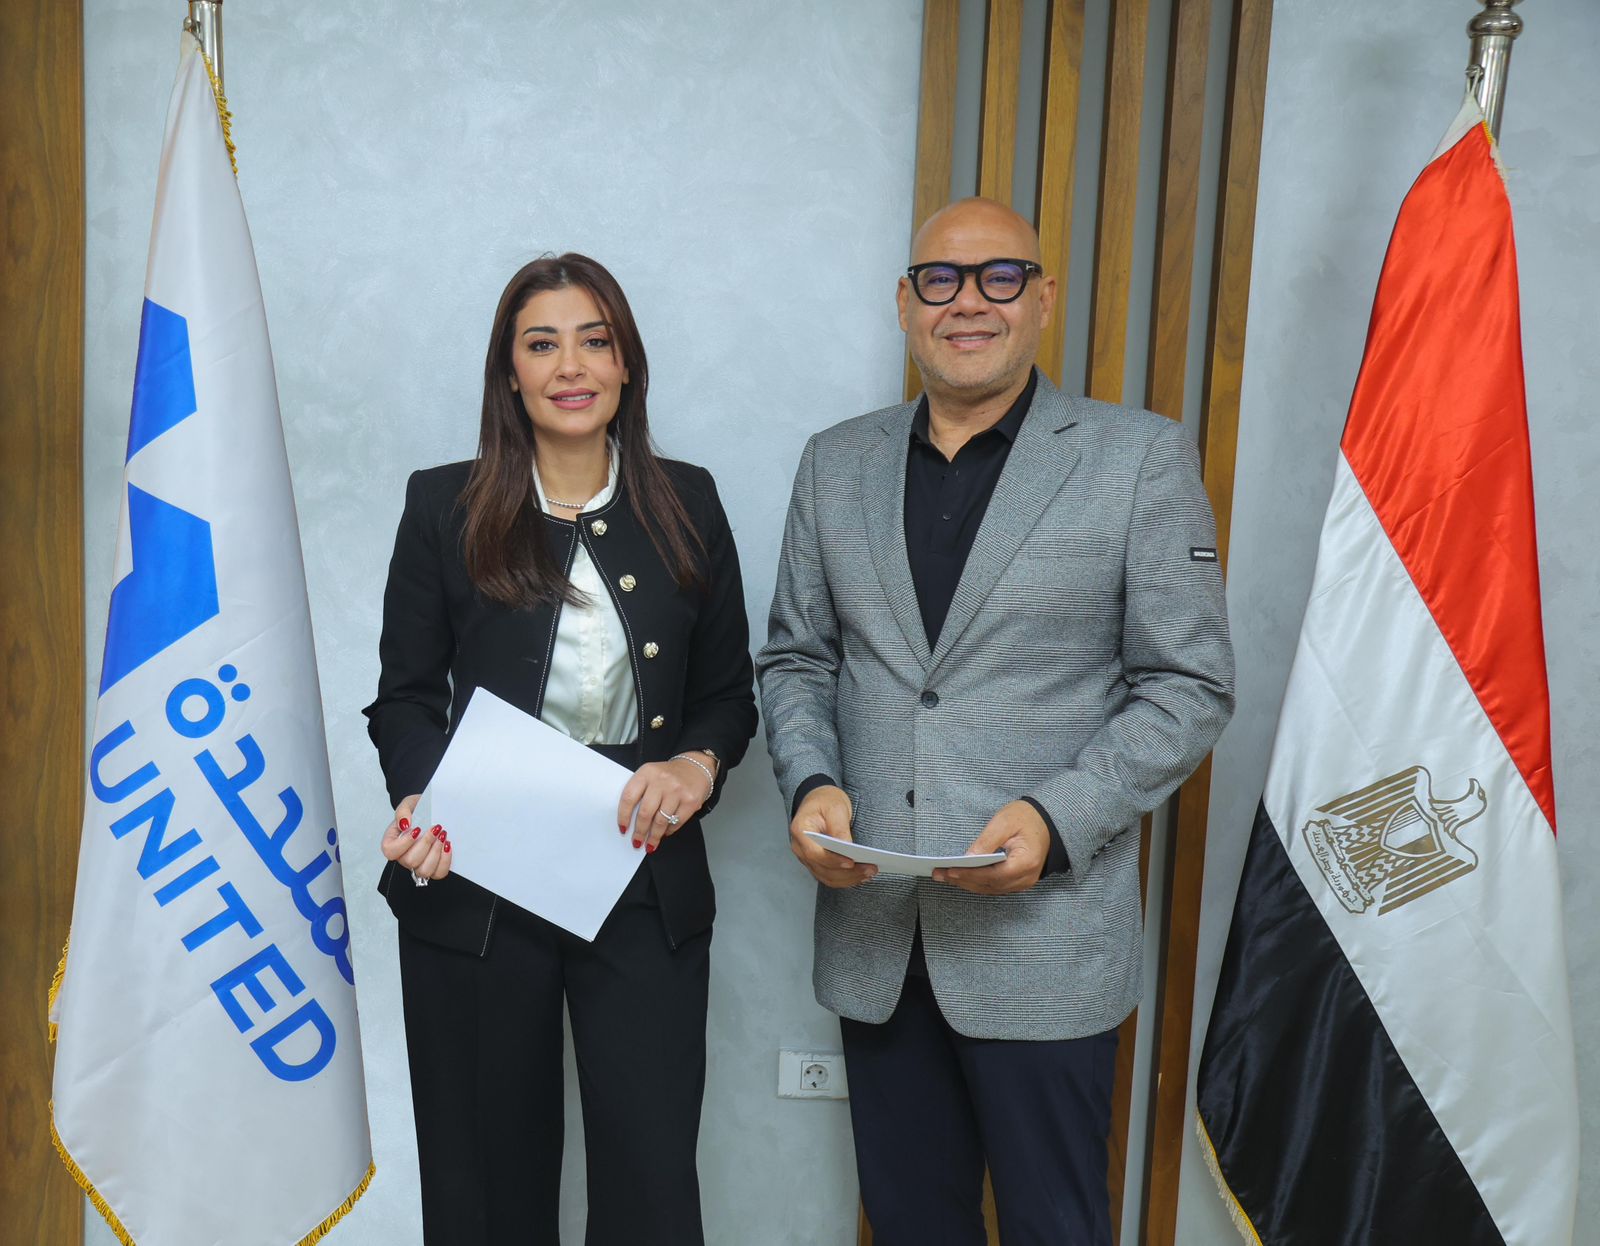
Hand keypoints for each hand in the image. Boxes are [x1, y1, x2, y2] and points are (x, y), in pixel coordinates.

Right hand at [380, 793, 452, 881]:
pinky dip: (445, 861)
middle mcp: (403, 856)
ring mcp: (418, 864)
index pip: (390, 851)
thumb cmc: (418, 810)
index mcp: (393, 842)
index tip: (417, 829)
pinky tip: (447, 845)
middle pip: (410, 861)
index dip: (404, 843)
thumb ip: (402, 812)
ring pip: (424, 870)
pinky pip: (438, 873)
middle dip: (426, 844)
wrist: (433, 811)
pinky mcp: (433, 868)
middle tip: (436, 828)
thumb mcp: (408, 804)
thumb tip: (405, 824)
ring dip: (436, 853)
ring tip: (443, 836)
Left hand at [618, 755, 712, 852]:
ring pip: (661, 821)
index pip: (629, 797)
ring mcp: (677, 790)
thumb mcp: (650, 776)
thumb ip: (639, 793)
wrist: (695, 767)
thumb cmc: (668, 775)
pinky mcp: (690, 801)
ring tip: (650, 844)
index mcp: (647, 773)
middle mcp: (662, 780)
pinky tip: (665, 833)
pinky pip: (676, 822)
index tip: (623, 829)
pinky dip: (668, 831)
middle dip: (640, 831)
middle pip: (645, 812)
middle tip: (637, 842)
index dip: (624, 816)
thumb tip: (630, 821)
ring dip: (654, 836)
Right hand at [789, 785, 876, 888]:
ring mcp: (807, 858)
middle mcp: (800, 848)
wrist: (818, 800)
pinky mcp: (817, 863)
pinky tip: (861, 875)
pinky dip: (846, 879)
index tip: (851, 862)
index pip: (814, 853)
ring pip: (827, 877)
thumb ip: (839, 828)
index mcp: (800, 831)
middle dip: (847, 873)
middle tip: (870, 869)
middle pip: (822, 868)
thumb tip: (848, 848)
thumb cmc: (825, 801)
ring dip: (849, 879)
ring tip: (869, 873)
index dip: (833, 860)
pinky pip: (830, 876)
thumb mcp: (835, 807)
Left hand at [933, 800, 1048, 893]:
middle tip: (939, 874)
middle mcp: (1026, 877)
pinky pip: (995, 886)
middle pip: (990, 885)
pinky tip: (961, 876)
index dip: (970, 875)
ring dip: (968, 883)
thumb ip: (986, 842)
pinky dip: (977, 882)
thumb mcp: (1004, 822)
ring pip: (991, 888)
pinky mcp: (1018, 881)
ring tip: (945, 875)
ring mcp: (1023, 882)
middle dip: (963, 880)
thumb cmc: (1027, 817)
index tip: (950, 871)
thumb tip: (967, 858)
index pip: (994, 875)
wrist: (1047, 820)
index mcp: (1026, 862)